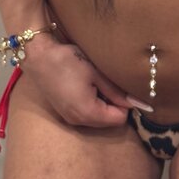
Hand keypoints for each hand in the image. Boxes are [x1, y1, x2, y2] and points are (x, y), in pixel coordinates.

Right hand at [21, 33, 139, 128]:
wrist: (39, 57)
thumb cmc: (68, 61)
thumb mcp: (96, 73)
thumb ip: (117, 91)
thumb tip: (139, 103)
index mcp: (87, 112)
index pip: (119, 119)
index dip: (126, 104)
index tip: (123, 87)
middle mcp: (78, 121)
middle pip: (109, 121)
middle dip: (115, 105)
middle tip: (109, 82)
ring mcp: (70, 118)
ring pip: (99, 118)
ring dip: (104, 104)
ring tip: (97, 82)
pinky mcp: (65, 113)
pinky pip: (87, 115)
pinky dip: (93, 104)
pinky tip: (88, 86)